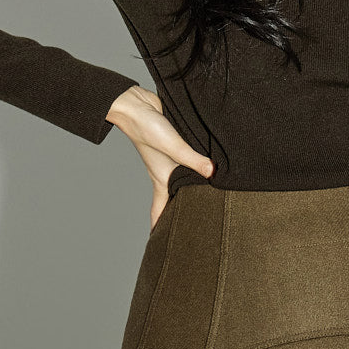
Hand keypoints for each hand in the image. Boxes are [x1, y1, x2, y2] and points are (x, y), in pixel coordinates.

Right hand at [107, 85, 214, 230]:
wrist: (135, 103)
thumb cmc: (146, 128)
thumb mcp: (172, 146)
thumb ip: (193, 159)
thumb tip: (214, 173)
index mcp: (161, 179)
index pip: (159, 211)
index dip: (160, 229)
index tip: (164, 245)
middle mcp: (166, 172)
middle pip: (175, 198)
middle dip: (183, 212)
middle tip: (197, 225)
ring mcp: (171, 159)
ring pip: (184, 180)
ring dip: (193, 188)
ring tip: (210, 199)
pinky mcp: (177, 144)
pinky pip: (189, 160)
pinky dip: (197, 166)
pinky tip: (210, 166)